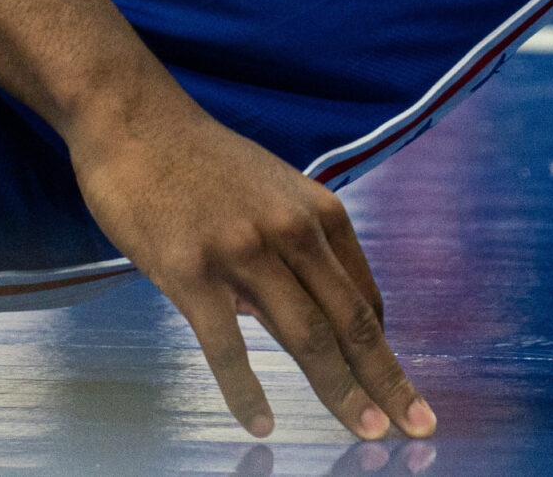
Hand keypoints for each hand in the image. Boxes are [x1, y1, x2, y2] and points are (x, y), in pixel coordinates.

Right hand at [72, 99, 437, 442]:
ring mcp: (242, 251)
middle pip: (350, 321)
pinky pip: (227, 345)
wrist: (135, 120)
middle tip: (418, 426)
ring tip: (367, 431)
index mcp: (318, 212)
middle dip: (387, 379)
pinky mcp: (192, 270)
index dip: (386, 350)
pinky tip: (261, 423)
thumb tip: (309, 310)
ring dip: (342, 390)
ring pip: (306, 335)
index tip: (400, 389)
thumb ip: (297, 246)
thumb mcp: (272, 190)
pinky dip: (246, 391)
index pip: (365, 298)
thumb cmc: (201, 160)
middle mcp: (291, 231)